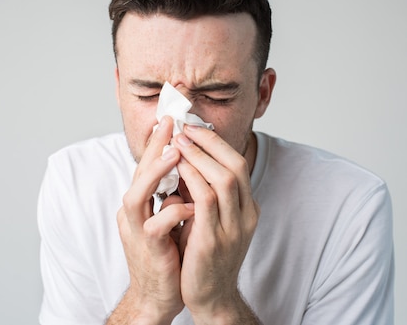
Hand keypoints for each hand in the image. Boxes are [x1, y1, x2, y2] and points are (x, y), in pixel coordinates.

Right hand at [111, 116, 194, 323]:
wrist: (158, 295)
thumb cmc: (166, 255)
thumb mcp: (169, 219)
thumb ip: (172, 196)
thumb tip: (188, 170)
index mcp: (140, 204)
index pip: (147, 167)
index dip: (158, 144)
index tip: (170, 120)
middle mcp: (133, 213)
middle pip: (137, 173)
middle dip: (154, 147)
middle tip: (170, 123)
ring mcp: (137, 230)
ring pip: (136, 194)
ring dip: (155, 172)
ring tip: (176, 153)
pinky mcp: (148, 249)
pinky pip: (156, 226)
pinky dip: (174, 213)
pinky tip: (192, 207)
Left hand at [172, 125, 260, 321]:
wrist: (210, 297)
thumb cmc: (205, 256)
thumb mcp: (212, 220)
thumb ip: (205, 194)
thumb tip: (186, 162)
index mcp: (247, 209)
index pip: (238, 164)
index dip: (216, 143)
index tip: (194, 128)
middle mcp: (246, 215)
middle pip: (236, 166)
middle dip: (210, 142)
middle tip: (185, 127)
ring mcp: (233, 228)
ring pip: (225, 179)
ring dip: (199, 155)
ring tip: (179, 141)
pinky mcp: (214, 240)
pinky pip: (206, 200)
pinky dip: (192, 178)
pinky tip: (177, 167)